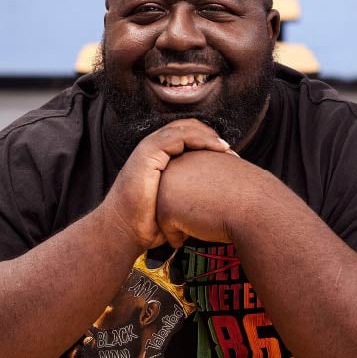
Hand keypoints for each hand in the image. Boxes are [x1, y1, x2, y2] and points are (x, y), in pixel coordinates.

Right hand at [101, 119, 235, 250]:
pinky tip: (216, 149)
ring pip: (186, 128)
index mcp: (160, 156)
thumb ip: (191, 192)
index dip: (210, 142)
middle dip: (212, 137)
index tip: (230, 157)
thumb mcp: (175, 202)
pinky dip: (200, 139)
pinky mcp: (148, 152)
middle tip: (232, 152)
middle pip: (189, 128)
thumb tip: (218, 200)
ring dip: (209, 137)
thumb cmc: (148, 221)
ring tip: (227, 149)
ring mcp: (150, 148)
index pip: (189, 136)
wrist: (124, 229)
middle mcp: (154, 148)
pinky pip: (179, 137)